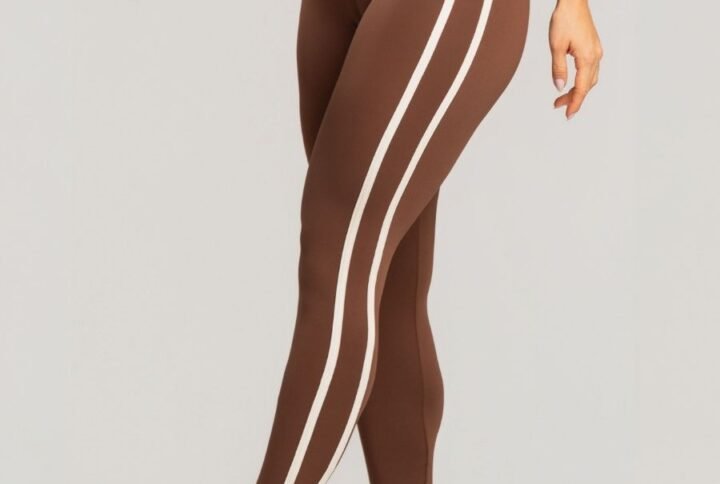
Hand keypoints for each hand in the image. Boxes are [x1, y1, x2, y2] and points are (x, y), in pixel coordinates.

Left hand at [549, 0, 602, 118]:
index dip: (575, 103)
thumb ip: (558, 68)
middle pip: (587, 85)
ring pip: (590, 78)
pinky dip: (581, 80)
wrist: (573, 1)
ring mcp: (596, 52)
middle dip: (574, 98)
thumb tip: (559, 87)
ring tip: (561, 98)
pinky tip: (572, 82)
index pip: (582, 87)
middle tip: (558, 106)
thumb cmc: (564, 19)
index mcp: (587, 57)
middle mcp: (595, 56)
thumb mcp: (556, 46)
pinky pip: (590, 70)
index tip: (568, 115)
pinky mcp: (593, 48)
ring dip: (577, 90)